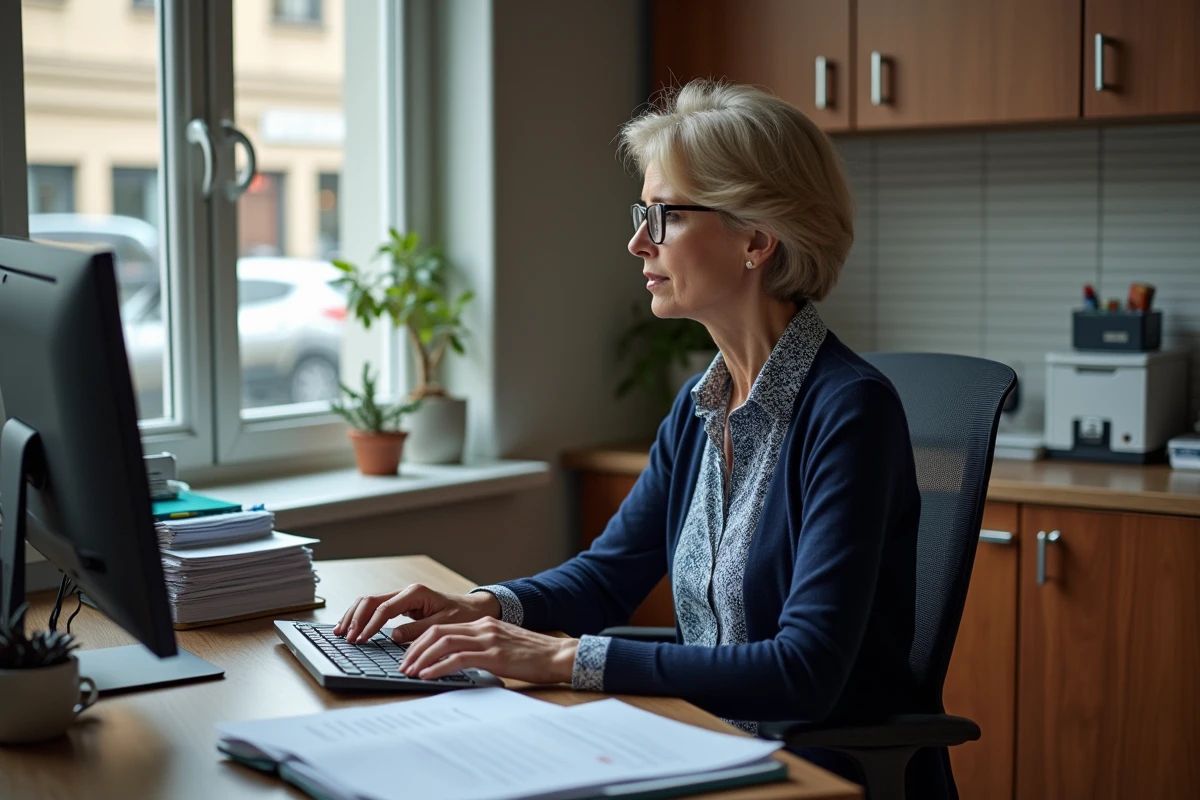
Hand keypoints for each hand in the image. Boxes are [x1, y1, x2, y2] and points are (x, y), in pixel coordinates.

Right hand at [333, 583, 500, 644]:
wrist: (472, 609)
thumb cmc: (461, 615)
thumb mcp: (443, 625)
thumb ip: (418, 630)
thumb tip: (394, 637)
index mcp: (415, 594)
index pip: (385, 609)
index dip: (370, 625)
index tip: (360, 640)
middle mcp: (405, 592)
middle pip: (371, 601)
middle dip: (355, 619)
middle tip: (346, 638)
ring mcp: (401, 597)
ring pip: (369, 602)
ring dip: (353, 616)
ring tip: (341, 632)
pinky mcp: (400, 605)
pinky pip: (375, 608)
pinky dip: (361, 616)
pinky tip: (351, 627)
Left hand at [399, 616, 578, 684]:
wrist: (559, 655)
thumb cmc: (534, 656)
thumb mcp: (503, 646)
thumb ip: (482, 649)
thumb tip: (458, 662)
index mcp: (483, 625)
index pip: (442, 628)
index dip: (421, 641)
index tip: (409, 656)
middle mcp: (482, 628)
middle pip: (437, 632)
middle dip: (415, 649)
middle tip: (403, 665)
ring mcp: (488, 640)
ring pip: (444, 643)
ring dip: (422, 658)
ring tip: (410, 671)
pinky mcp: (494, 655)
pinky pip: (458, 658)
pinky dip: (439, 666)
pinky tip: (428, 675)